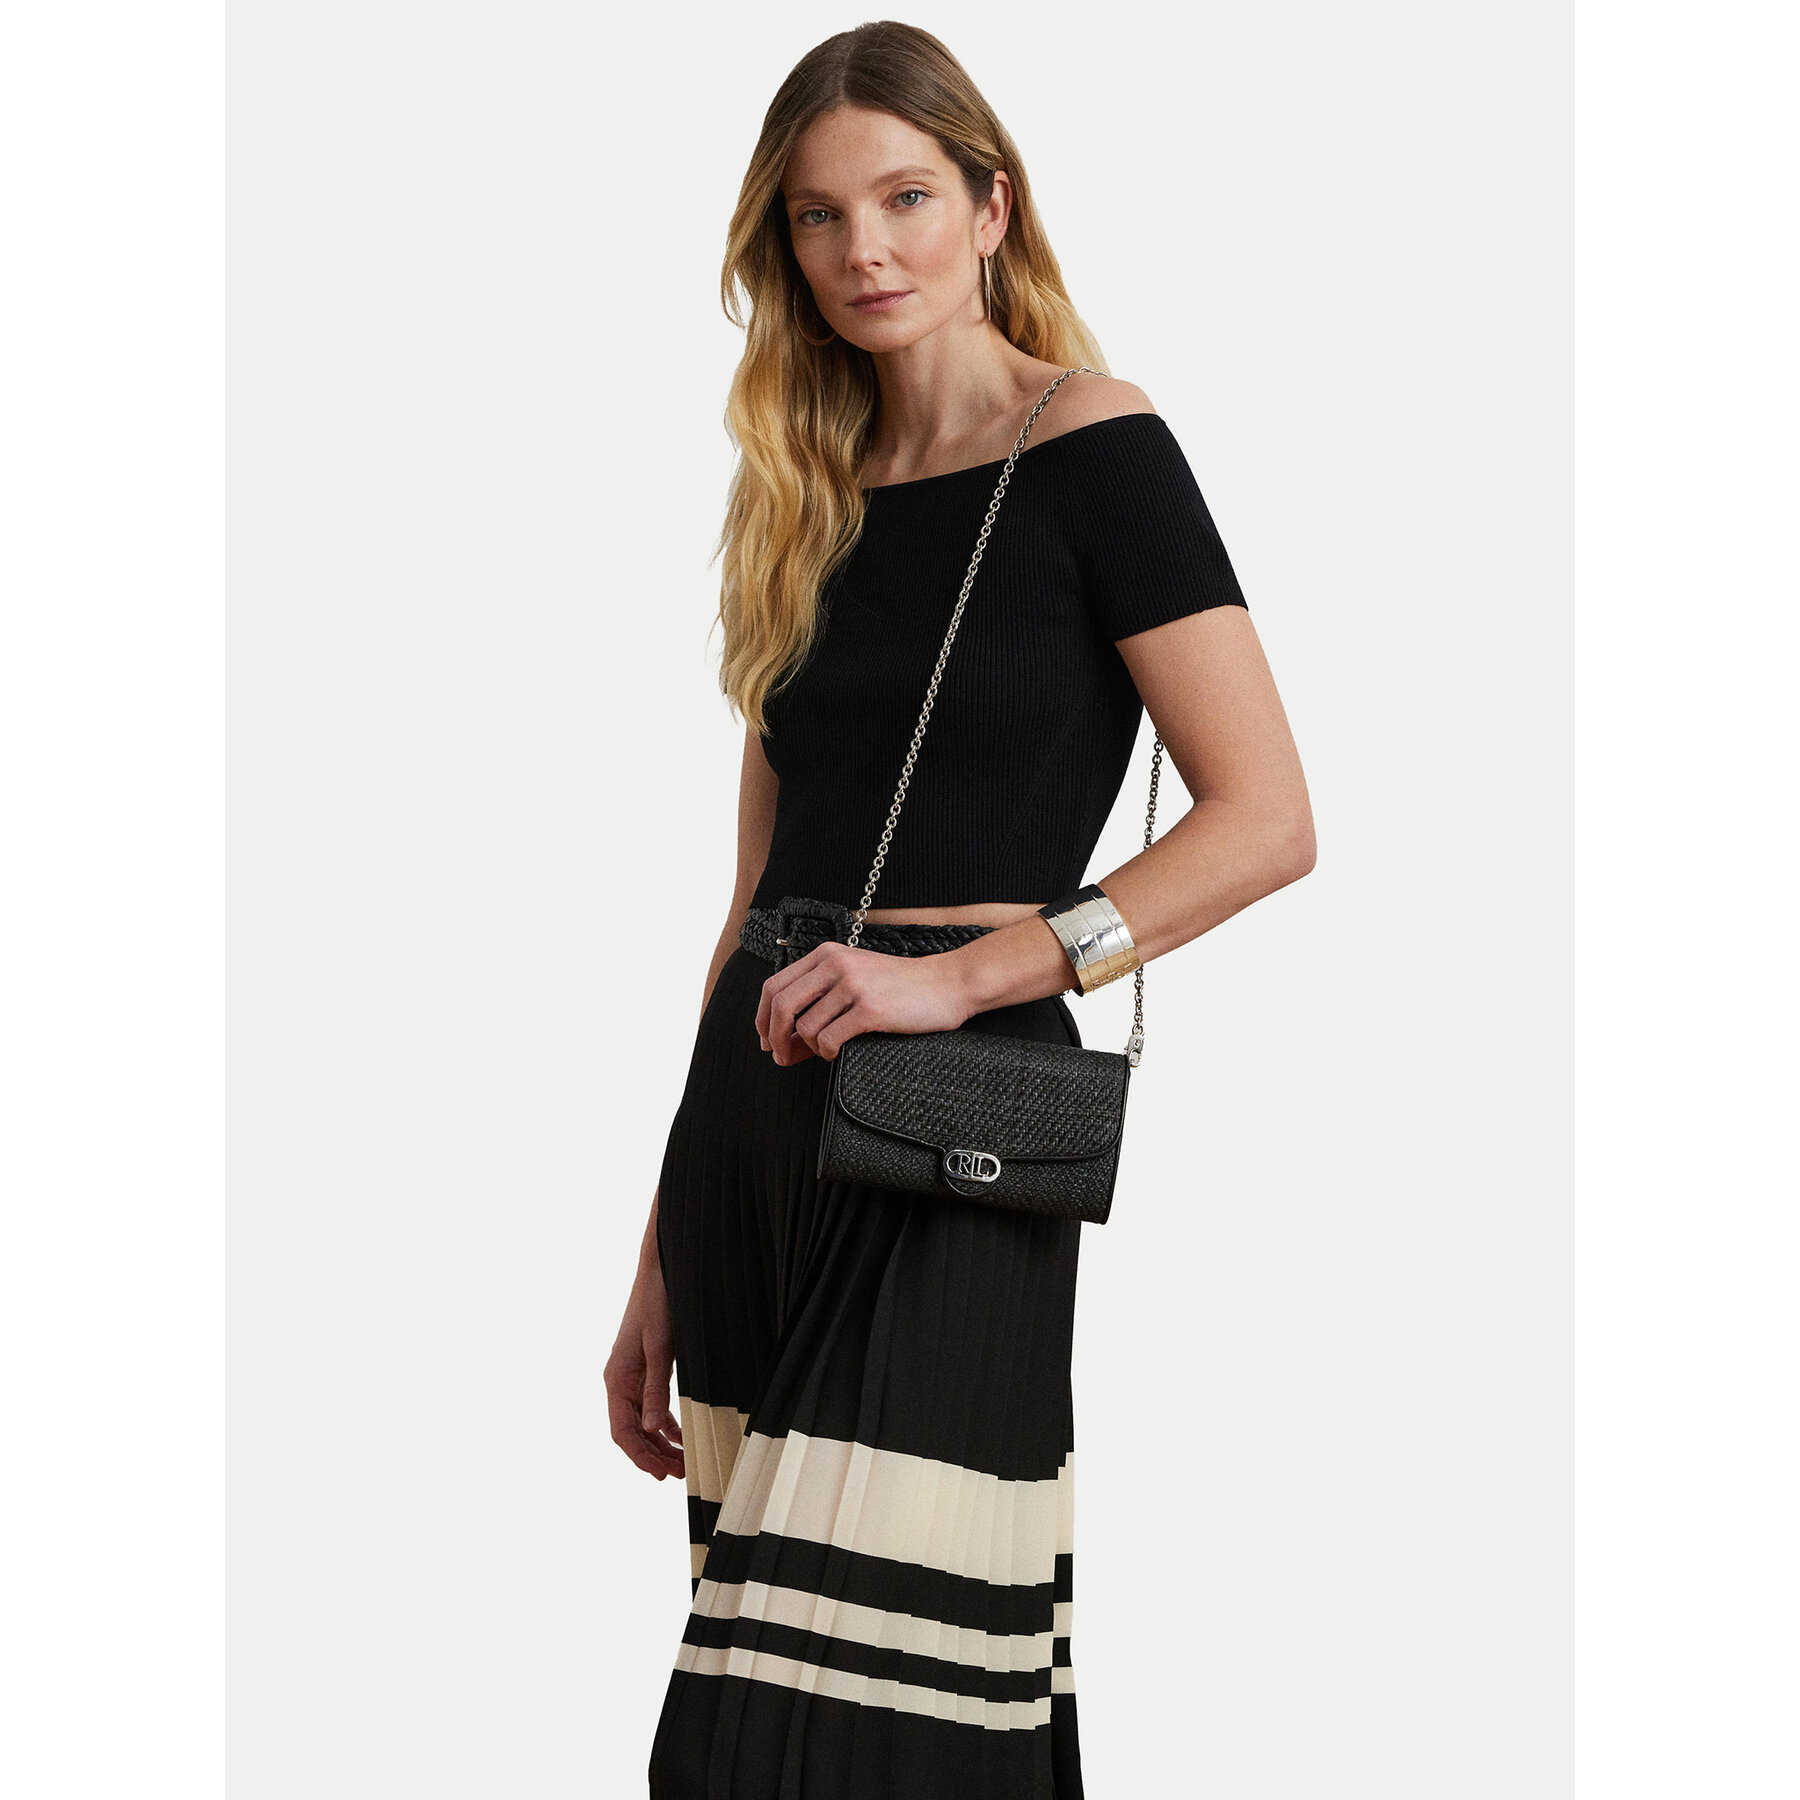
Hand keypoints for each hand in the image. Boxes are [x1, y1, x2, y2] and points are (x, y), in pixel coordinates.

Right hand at [604, 1258, 683, 1480]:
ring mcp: (632, 1375)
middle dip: (653, 1455)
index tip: (659, 1475)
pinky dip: (665, 1423)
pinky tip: (681, 1436)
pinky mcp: (646, 1369)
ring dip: (660, 1443)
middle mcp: (619, 1380)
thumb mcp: (660, 1347)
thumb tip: (650, 1429)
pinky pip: (650, 1406)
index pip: (621, 1430)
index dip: (639, 1456)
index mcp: (616, 1378)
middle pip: (631, 1431)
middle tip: (679, 1474)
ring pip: (642, 1421)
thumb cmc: (657, 1303)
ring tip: (683, 1462)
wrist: (660, 1270)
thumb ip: (655, 1388)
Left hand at [756, 941, 970, 1064]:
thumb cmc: (900, 986)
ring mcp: (852, 986)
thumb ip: (821, 994)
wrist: (946, 984)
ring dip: (809, 1049)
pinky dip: (828, 1053)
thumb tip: (784, 1036)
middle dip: (775, 1038)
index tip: (767, 1040)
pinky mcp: (869, 1009)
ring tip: (825, 1052)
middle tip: (781, 1058)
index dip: (762, 1018)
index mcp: (826, 954)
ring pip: (806, 1027)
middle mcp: (835, 965)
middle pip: (781, 1006)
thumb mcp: (855, 975)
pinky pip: (829, 1039)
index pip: (774, 986)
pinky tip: (839, 1053)